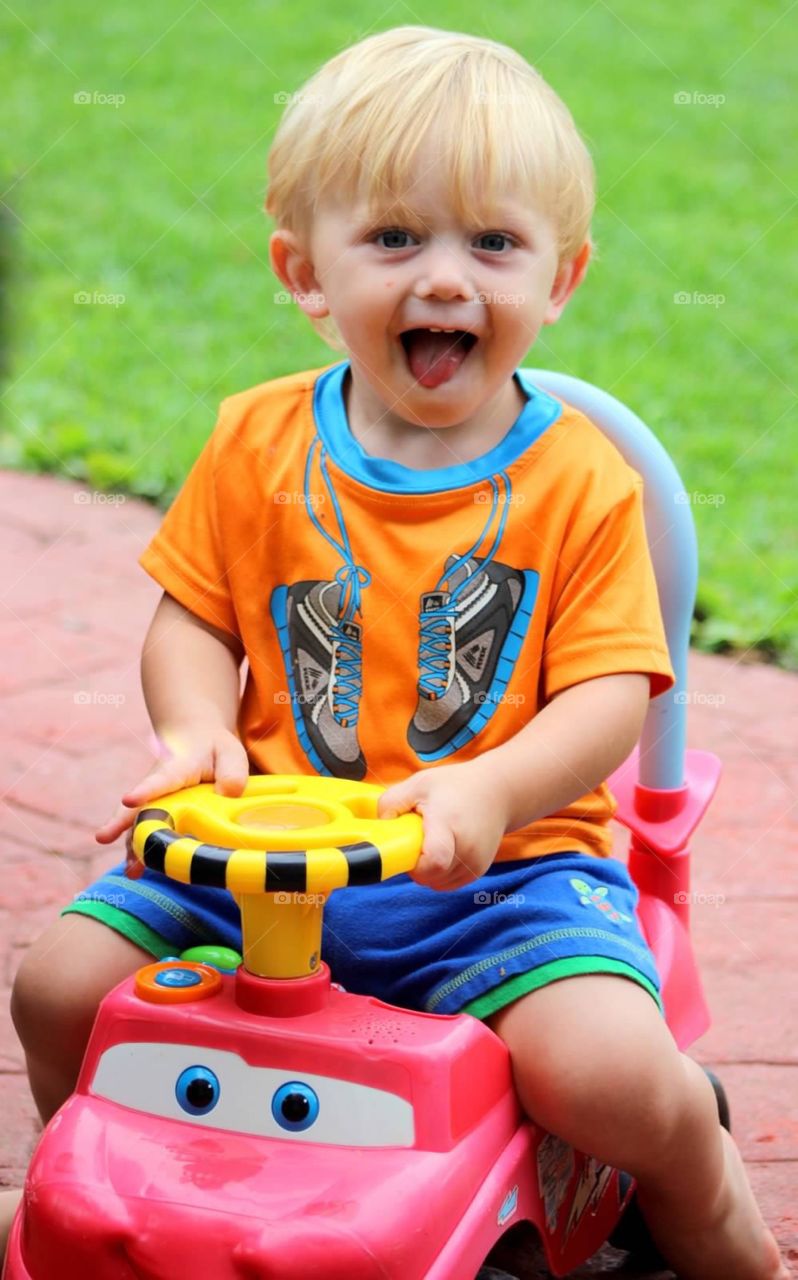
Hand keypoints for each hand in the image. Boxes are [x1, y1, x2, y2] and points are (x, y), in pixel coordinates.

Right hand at [95, 728, 249, 878]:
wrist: (194, 739)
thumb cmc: (213, 748)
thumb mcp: (230, 752)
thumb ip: (232, 773)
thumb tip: (227, 798)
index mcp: (176, 768)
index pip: (160, 780)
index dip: (145, 791)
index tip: (130, 799)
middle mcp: (158, 786)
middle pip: (137, 806)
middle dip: (120, 822)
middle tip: (103, 837)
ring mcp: (153, 801)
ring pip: (137, 824)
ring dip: (132, 846)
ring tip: (131, 871)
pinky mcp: (156, 813)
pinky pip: (145, 832)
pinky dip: (140, 850)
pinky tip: (137, 870)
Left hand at [377, 761, 508, 890]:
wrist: (497, 791)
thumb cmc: (456, 786)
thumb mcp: (418, 783)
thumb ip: (391, 803)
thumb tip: (379, 828)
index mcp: (448, 824)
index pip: (434, 862)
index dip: (414, 864)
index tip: (409, 846)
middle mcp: (466, 848)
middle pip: (430, 877)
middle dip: (415, 864)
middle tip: (417, 840)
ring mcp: (475, 863)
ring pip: (437, 884)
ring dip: (427, 870)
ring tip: (431, 842)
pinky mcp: (478, 872)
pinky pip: (448, 884)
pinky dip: (439, 873)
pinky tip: (442, 849)